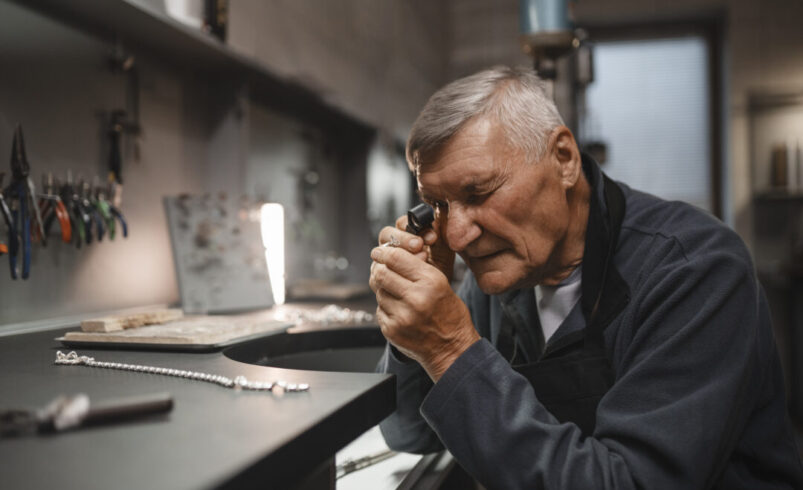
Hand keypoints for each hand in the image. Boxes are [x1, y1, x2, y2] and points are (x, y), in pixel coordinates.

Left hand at [370, 222, 479, 381]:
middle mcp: (416, 298)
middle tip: (382, 269)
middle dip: (380, 269)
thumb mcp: (441, 283)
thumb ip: (417, 268)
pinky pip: (379, 310)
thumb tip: (390, 254)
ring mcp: (402, 316)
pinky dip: (386, 308)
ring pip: (379, 292)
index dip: (384, 252)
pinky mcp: (392, 330)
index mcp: (431, 282)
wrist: (452, 349)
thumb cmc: (449, 314)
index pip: (396, 258)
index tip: (379, 252)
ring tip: (400, 297)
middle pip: (381, 273)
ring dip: (385, 291)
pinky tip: (400, 312)